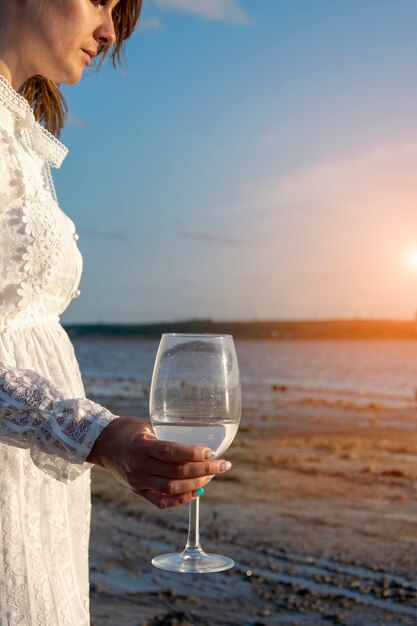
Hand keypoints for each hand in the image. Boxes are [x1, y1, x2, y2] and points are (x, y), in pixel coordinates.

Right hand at [87, 417, 231, 508]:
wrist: (101, 443)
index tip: (212, 452)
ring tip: (212, 475)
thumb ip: (168, 437)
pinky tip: (196, 492)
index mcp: (140, 446)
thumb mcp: (147, 426)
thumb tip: (200, 441)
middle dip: (204, 469)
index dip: (193, 453)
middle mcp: (138, 466)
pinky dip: (181, 499)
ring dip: (196, 484)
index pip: (171, 452)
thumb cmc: (128, 429)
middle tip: (223, 464)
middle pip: (176, 472)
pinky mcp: (137, 491)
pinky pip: (161, 501)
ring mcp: (137, 482)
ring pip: (172, 488)